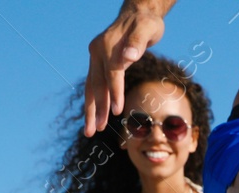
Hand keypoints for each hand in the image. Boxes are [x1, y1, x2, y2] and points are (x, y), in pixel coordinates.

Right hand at [84, 5, 166, 136]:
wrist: (138, 14)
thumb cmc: (146, 23)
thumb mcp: (147, 29)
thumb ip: (138, 42)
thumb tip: (129, 57)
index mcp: (107, 45)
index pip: (112, 73)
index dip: (114, 92)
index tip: (116, 111)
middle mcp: (97, 51)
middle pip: (96, 84)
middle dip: (95, 109)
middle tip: (94, 131)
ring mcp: (96, 57)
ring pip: (92, 87)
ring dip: (92, 110)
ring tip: (92, 131)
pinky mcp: (99, 62)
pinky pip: (95, 84)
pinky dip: (95, 101)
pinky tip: (97, 115)